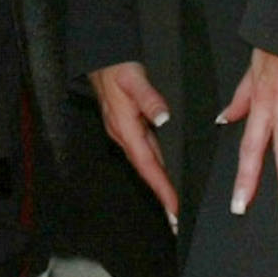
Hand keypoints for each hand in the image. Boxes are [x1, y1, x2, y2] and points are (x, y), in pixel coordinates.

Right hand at [91, 61, 180, 227]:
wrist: (101, 58)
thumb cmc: (115, 68)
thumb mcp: (134, 79)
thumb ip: (149, 98)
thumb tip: (164, 117)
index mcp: (125, 129)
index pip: (148, 165)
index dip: (162, 188)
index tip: (174, 208)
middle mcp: (124, 135)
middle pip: (147, 172)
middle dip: (161, 195)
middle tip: (176, 218)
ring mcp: (125, 133)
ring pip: (146, 164)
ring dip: (158, 184)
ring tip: (172, 204)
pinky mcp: (127, 127)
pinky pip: (144, 153)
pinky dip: (155, 168)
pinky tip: (163, 172)